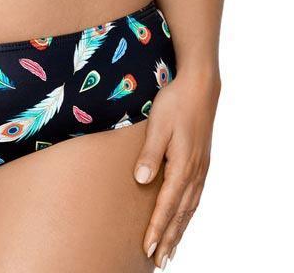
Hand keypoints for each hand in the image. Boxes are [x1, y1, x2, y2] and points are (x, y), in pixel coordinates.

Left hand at [133, 68, 220, 267]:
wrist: (200, 87)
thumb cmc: (175, 103)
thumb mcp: (158, 125)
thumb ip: (149, 153)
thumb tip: (141, 180)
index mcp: (182, 165)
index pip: (167, 205)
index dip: (157, 228)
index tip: (147, 248)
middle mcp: (194, 172)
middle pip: (180, 214)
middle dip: (169, 238)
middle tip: (158, 260)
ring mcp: (200, 169)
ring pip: (189, 209)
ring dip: (179, 231)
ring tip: (170, 250)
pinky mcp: (202, 163)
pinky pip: (195, 197)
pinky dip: (188, 215)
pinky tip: (183, 221)